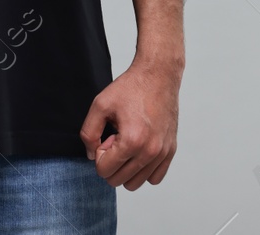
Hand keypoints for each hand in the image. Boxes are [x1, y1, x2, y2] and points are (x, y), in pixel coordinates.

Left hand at [78, 61, 180, 189]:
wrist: (158, 75)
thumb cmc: (130, 88)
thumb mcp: (100, 105)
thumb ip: (88, 133)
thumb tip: (91, 155)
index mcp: (132, 141)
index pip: (104, 171)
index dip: (99, 154)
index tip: (107, 135)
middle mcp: (150, 151)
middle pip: (118, 180)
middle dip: (111, 162)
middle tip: (115, 138)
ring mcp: (162, 152)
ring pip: (136, 183)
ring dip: (126, 167)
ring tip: (128, 143)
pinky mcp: (171, 150)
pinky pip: (154, 178)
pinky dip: (143, 170)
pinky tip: (139, 150)